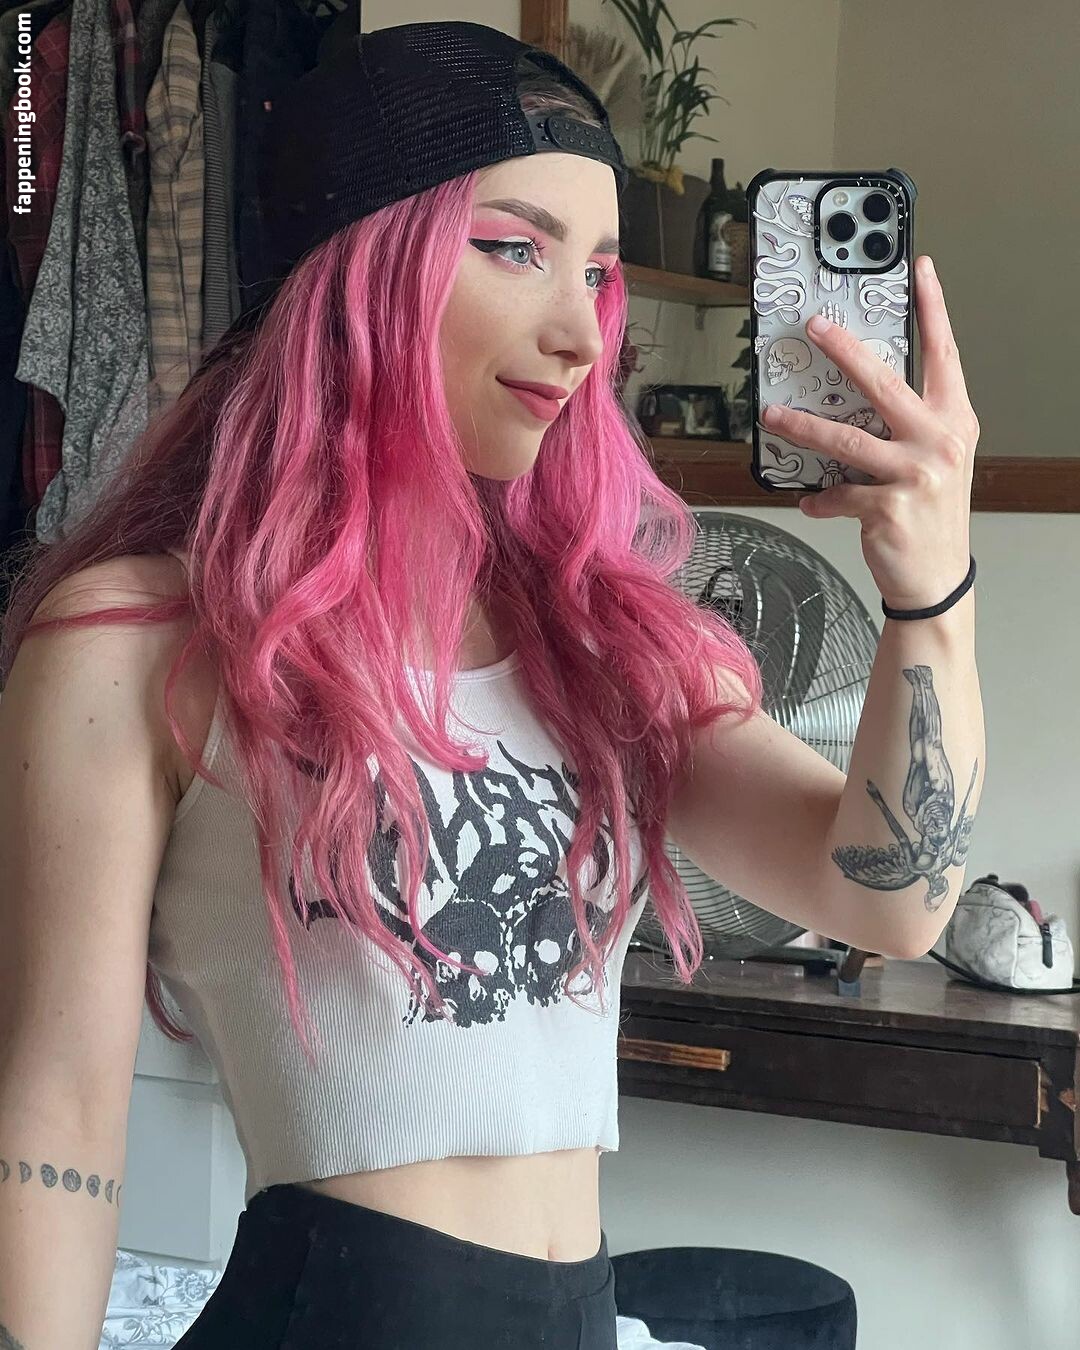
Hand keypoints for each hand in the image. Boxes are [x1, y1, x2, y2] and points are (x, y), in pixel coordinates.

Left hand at [760, 255, 977, 611]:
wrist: (936, 575)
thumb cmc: (931, 512)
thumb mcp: (934, 458)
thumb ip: (908, 422)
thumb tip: (855, 391)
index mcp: (953, 419)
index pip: (943, 353)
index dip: (933, 308)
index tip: (920, 269)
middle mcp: (939, 440)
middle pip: (883, 382)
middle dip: (844, 350)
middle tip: (815, 327)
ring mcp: (916, 474)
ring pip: (845, 439)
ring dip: (802, 426)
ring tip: (773, 416)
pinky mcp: (889, 508)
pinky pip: (837, 494)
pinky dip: (819, 499)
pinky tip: (810, 502)